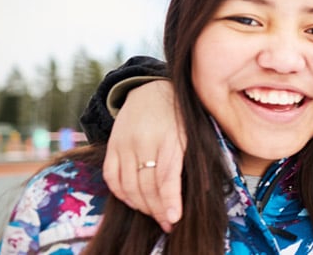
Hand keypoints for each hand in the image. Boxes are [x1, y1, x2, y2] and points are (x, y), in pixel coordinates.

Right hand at [100, 80, 185, 232]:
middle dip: (158, 210)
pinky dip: (123, 195)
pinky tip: (135, 202)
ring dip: (142, 206)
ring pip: (128, 186)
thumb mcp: (193, 130)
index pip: (166, 177)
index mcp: (170, 137)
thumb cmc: (179, 114)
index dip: (169, 201)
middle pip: (146, 186)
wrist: (150, 89)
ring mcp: (124, 144)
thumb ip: (192, 158)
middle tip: (168, 223)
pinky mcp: (111, 147)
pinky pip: (112, 179)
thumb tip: (202, 191)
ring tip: (155, 214)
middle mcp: (144, 141)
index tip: (173, 219)